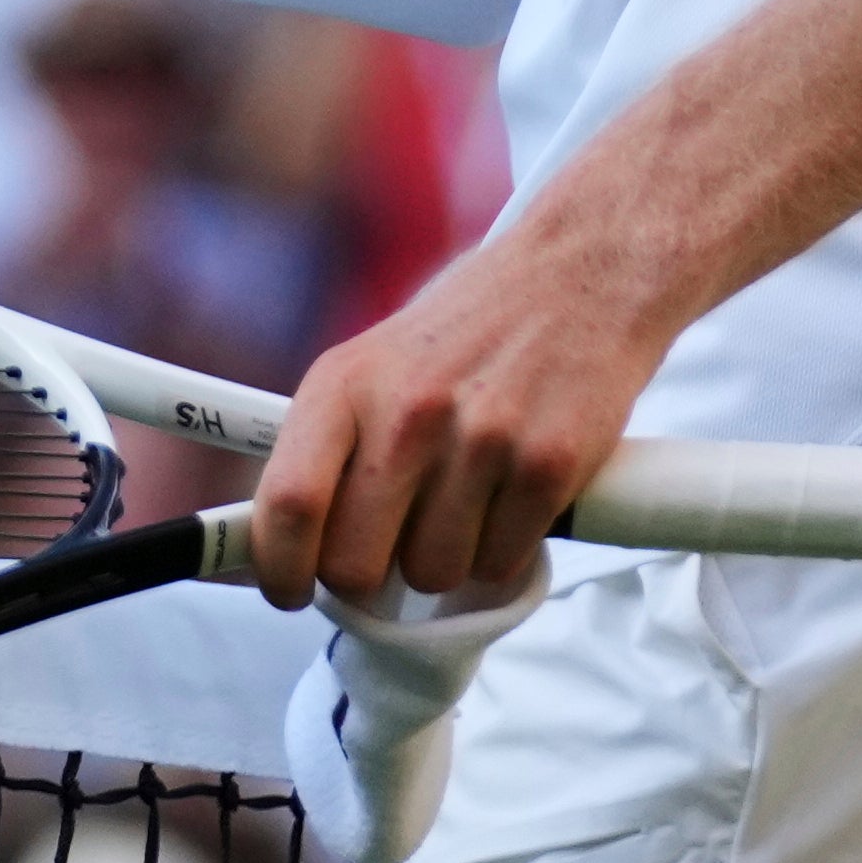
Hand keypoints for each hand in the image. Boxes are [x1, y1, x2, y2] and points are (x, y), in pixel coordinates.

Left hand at [248, 166, 700, 606]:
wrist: (580, 272)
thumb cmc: (470, 328)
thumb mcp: (374, 364)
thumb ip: (333, 448)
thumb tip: (290, 545)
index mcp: (345, 383)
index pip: (288, 503)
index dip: (280, 568)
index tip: (290, 591)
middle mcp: (407, 410)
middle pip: (355, 562)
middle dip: (371, 574)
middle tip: (395, 544)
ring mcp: (481, 439)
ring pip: (433, 573)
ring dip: (446, 560)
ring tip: (465, 502)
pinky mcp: (548, 464)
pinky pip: (500, 564)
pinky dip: (502, 551)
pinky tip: (509, 499)